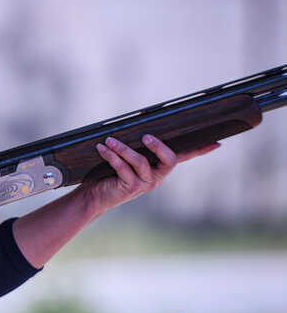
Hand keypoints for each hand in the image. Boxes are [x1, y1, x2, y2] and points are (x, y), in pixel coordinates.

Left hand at [85, 134, 219, 216]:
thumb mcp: (125, 156)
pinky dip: (111, 156)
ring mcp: (145, 184)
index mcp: (159, 168)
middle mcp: (157, 177)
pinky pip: (122, 168)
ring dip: (123, 148)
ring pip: (140, 162)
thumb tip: (139, 117)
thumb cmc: (110, 171)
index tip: (217, 143)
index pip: (184, 157)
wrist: (96, 195)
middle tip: (146, 136)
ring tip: (109, 140)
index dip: (200, 151)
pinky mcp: (130, 188)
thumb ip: (135, 143)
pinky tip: (102, 148)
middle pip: (170, 160)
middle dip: (159, 147)